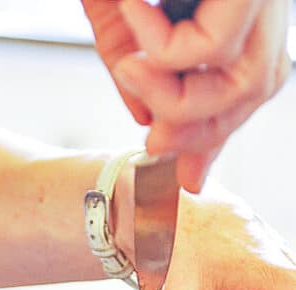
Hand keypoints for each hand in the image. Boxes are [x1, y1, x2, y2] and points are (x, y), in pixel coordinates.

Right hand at [82, 0, 290, 192]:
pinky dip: (162, 51)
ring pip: (246, 79)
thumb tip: (144, 123)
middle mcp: (264, 1)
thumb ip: (130, 62)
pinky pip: (212, 47)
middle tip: (151, 144)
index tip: (188, 179)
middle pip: (257, 90)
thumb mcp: (117, 9)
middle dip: (199, 132)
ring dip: (176, 100)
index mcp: (242, 5)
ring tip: (128, 70)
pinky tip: (132, 8)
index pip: (248, 84)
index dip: (214, 138)